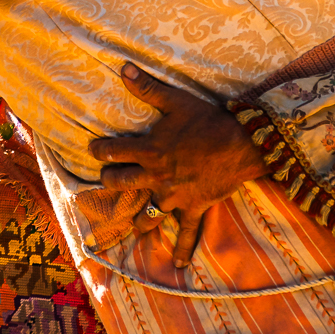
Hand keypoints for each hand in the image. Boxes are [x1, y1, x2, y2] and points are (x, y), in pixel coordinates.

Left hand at [90, 64, 268, 267]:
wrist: (241, 146)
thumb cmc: (207, 121)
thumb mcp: (176, 100)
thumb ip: (147, 87)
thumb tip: (122, 67)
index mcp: (148, 151)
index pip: (112, 152)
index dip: (99, 150)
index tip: (93, 149)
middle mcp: (156, 177)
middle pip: (120, 184)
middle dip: (110, 182)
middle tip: (106, 181)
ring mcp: (174, 196)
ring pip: (146, 214)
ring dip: (136, 219)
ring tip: (127, 225)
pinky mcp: (195, 208)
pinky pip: (188, 234)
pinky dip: (183, 250)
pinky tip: (177, 266)